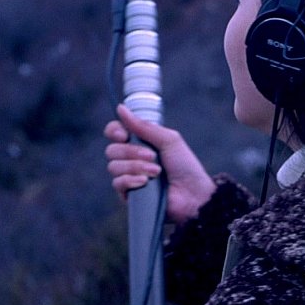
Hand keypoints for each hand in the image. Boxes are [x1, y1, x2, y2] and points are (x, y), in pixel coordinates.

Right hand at [104, 105, 215, 223]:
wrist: (193, 194)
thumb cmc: (185, 166)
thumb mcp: (168, 140)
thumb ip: (143, 126)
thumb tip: (121, 108)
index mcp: (139, 143)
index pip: (114, 132)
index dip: (114, 131)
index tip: (124, 135)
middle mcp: (131, 159)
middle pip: (112, 150)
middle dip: (131, 152)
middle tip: (152, 156)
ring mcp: (129, 177)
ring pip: (113, 167)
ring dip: (136, 166)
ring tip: (156, 171)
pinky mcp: (129, 195)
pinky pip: (117, 184)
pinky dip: (131, 180)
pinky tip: (145, 182)